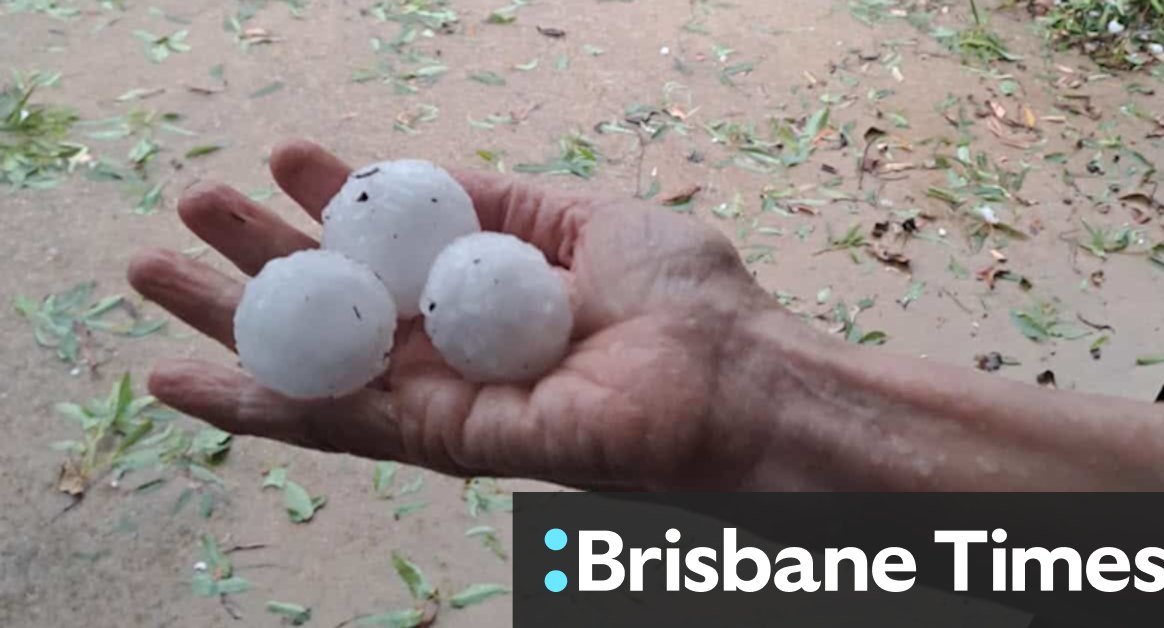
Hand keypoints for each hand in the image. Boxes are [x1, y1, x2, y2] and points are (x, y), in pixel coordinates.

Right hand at [129, 139, 780, 489]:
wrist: (728, 382)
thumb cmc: (682, 298)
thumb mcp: (583, 219)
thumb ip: (499, 205)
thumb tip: (424, 181)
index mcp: (485, 287)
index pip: (386, 246)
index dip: (335, 199)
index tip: (288, 154)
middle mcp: (454, 345)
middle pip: (335, 302)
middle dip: (259, 253)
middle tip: (190, 203)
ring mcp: (440, 396)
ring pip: (312, 360)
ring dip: (228, 318)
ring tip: (152, 266)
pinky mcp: (438, 441)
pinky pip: (331, 421)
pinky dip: (250, 402)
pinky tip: (180, 373)